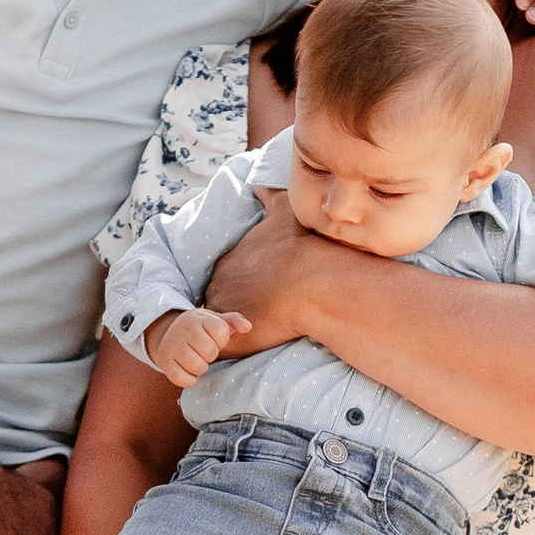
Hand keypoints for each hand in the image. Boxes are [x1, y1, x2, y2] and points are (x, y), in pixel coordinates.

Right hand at [147, 305, 251, 390]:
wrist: (168, 333)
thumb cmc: (199, 329)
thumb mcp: (215, 320)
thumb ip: (233, 321)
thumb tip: (248, 326)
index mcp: (199, 318)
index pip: (221, 332)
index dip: (221, 340)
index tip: (213, 338)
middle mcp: (184, 330)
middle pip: (210, 352)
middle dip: (211, 355)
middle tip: (204, 351)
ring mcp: (172, 346)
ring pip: (197, 366)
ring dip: (201, 368)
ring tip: (197, 360)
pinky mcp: (165, 362)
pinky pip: (181, 378)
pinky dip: (189, 380)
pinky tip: (189, 372)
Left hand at [202, 192, 327, 354]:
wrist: (316, 282)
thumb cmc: (304, 248)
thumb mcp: (283, 210)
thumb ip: (269, 196)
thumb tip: (258, 184)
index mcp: (231, 261)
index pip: (227, 276)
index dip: (243, 284)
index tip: (260, 290)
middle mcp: (220, 285)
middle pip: (220, 299)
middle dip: (235, 306)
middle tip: (259, 313)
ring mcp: (223, 313)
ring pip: (218, 325)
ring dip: (230, 328)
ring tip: (253, 334)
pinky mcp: (231, 339)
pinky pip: (221, 349)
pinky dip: (228, 350)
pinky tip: (242, 350)